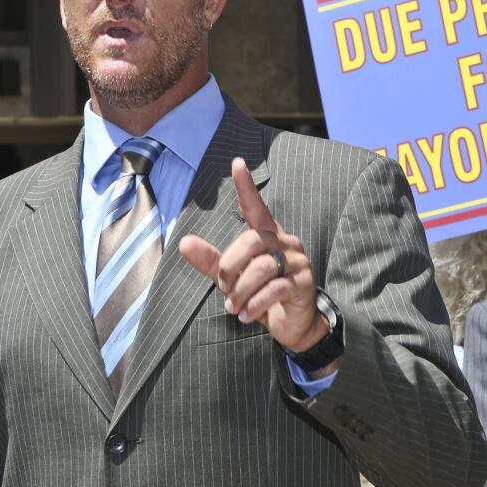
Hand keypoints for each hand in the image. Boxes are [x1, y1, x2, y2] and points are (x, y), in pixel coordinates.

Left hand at [180, 157, 327, 355]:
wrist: (292, 324)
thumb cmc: (261, 295)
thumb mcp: (232, 279)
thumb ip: (211, 261)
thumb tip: (184, 242)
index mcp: (267, 236)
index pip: (255, 207)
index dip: (246, 187)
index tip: (237, 163)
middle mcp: (285, 243)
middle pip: (251, 242)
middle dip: (230, 267)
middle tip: (223, 289)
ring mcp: (297, 262)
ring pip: (261, 267)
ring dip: (240, 291)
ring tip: (234, 307)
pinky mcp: (303, 283)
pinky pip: (274, 288)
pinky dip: (255, 304)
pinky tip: (247, 315)